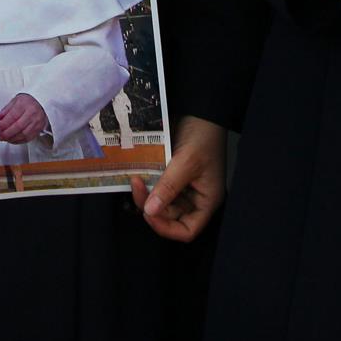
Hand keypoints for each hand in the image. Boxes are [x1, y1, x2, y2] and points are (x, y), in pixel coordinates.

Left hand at [0, 93, 49, 144]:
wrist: (41, 103)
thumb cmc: (27, 101)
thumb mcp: (15, 101)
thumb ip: (6, 110)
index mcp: (24, 104)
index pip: (13, 116)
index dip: (4, 124)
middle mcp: (32, 113)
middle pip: (18, 126)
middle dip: (7, 133)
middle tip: (0, 136)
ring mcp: (36, 122)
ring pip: (23, 134)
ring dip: (12, 139)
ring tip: (5, 139)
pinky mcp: (39, 129)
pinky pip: (28, 138)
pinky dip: (19, 141)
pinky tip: (12, 140)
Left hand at [133, 114, 225, 242]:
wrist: (200, 110)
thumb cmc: (204, 135)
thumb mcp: (187, 161)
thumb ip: (169, 187)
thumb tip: (150, 210)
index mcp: (206, 200)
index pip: (187, 230)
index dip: (167, 228)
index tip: (150, 214)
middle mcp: (194, 197)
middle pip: (168, 216)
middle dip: (150, 206)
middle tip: (136, 186)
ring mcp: (181, 186)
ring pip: (158, 202)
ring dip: (144, 194)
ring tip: (135, 179)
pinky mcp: (169, 174)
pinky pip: (155, 186)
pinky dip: (145, 183)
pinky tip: (137, 174)